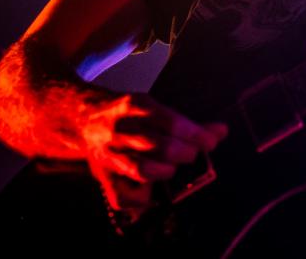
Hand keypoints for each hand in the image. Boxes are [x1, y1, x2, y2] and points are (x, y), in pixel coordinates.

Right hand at [79, 92, 226, 216]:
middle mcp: (120, 129)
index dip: (195, 135)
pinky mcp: (103, 177)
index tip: (211, 142)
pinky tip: (154, 194)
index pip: (171, 122)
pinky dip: (143, 200)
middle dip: (184, 153)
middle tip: (193, 154)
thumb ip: (188, 124)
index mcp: (135, 106)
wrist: (84, 120)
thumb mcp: (154, 110)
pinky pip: (124, 196)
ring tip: (173, 168)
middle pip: (159, 145)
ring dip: (166, 171)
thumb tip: (221, 131)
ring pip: (142, 169)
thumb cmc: (130, 117)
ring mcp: (109, 154)